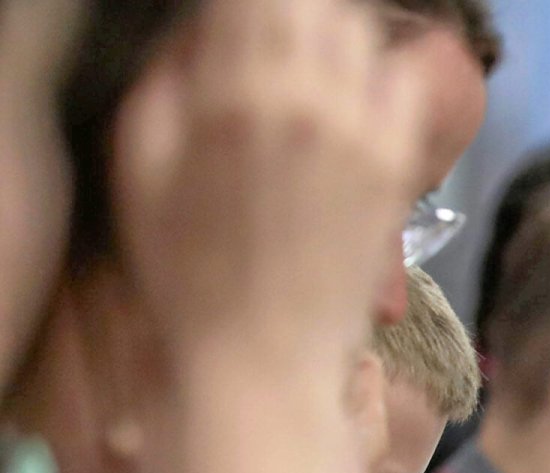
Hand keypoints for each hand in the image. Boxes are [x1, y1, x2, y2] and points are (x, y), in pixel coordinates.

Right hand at [115, 0, 426, 373]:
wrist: (263, 358)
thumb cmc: (185, 272)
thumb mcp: (138, 167)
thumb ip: (166, 82)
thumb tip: (202, 32)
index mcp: (229, 95)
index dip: (241, 6)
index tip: (233, 28)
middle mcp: (304, 101)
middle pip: (309, 1)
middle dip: (285, 13)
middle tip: (267, 43)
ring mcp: (360, 134)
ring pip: (360, 30)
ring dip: (332, 35)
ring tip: (308, 69)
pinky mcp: (396, 167)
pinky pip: (408, 84)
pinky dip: (384, 73)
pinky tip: (357, 99)